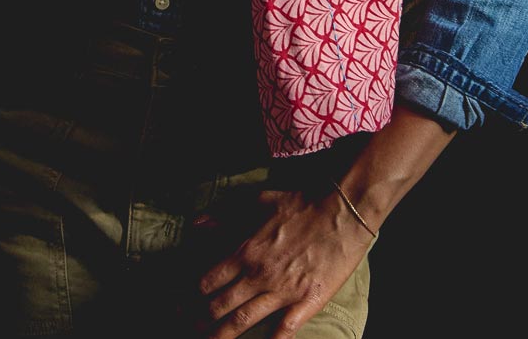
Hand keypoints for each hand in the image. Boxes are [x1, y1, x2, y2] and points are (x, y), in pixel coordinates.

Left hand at [191, 188, 372, 338]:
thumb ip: (227, 215)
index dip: (196, 293)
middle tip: (190, 327)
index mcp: (247, 251)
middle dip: (203, 319)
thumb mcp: (259, 201)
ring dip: (224, 335)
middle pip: (222, 305)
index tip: (186, 301)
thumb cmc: (301, 204)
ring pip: (245, 320)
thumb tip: (198, 222)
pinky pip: (285, 330)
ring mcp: (283, 292)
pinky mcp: (307, 302)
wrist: (342, 214)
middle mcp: (260, 274)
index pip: (211, 279)